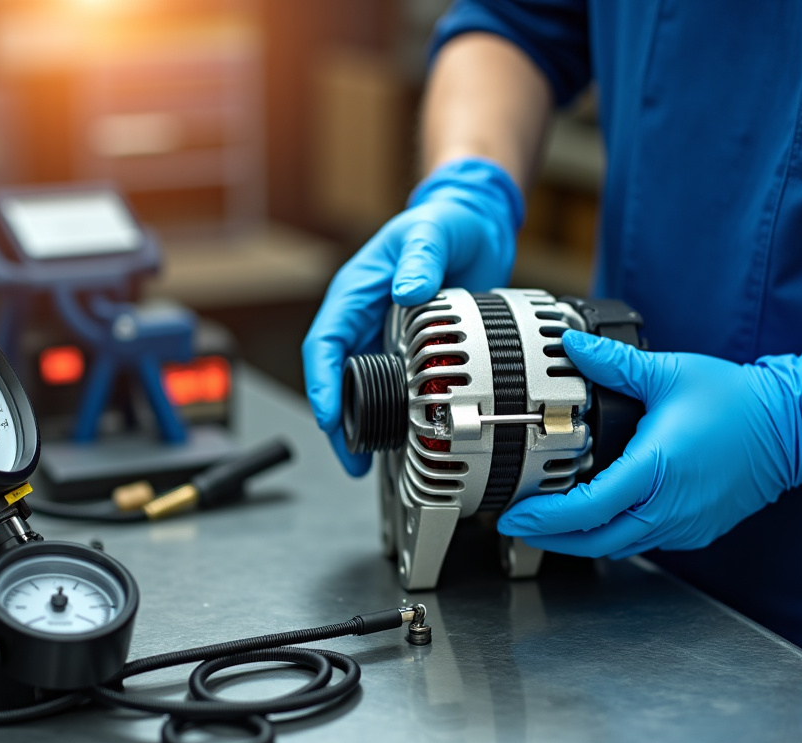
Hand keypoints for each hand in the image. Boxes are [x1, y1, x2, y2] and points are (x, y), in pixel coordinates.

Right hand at [302, 157, 523, 474]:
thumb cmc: (446, 222)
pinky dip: (392, 415)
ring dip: (361, 424)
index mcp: (356, 291)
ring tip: (367, 460)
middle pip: (337, 377)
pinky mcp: (410, 349)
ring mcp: (386, 336)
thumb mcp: (432, 232)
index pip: (325, 342)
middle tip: (351, 456)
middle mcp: (365, 317)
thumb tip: (408, 290)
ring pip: (362, 388)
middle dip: (337, 420)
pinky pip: (393, 387)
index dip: (323, 382)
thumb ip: (421, 257)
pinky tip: (400, 439)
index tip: (329, 414)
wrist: (478, 224)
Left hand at [497, 331, 801, 557]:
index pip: (587, 509)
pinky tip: (597, 518)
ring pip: (618, 546)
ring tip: (548, 523)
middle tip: (520, 524)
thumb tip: (573, 347)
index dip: (545, 517)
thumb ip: (615, 364)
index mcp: (656, 469)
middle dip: (551, 537)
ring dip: (580, 540)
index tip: (516, 514)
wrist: (791, 427)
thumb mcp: (669, 374)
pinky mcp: (695, 530)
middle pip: (595, 541)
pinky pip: (644, 542)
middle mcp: (669, 507)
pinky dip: (614, 535)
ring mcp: (684, 524)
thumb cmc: (737, 402)